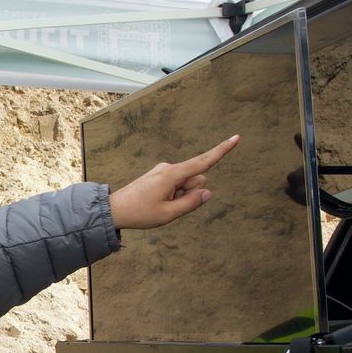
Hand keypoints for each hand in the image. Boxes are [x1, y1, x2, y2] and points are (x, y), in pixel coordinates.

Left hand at [107, 134, 240, 229]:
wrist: (114, 209)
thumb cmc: (140, 213)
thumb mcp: (168, 214)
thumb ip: (191, 203)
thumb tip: (207, 192)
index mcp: (172, 174)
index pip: (203, 162)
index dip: (222, 151)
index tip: (237, 138)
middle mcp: (169, 168)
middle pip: (196, 179)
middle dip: (191, 193)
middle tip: (168, 205)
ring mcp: (164, 171)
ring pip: (187, 184)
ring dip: (181, 196)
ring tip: (160, 204)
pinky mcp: (160, 175)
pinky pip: (177, 185)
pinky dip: (174, 195)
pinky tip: (157, 202)